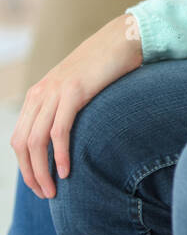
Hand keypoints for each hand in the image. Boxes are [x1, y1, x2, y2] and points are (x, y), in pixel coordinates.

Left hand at [10, 14, 142, 199]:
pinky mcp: (74, 92)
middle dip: (31, 174)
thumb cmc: (103, 68)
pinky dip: (59, 155)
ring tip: (53, 190)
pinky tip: (66, 170)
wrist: (120, 39)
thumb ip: (64, 109)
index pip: (18, 139)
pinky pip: (58, 131)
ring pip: (36, 141)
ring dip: (42, 171)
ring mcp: (55, 92)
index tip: (40, 186)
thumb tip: (65, 141)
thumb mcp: (76, 90)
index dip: (25, 167)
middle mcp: (40, 93)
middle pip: (22, 144)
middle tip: (46, 194)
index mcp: (37, 95)